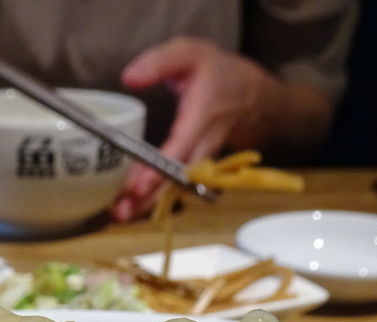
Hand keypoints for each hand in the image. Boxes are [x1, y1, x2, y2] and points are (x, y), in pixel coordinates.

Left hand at [114, 37, 279, 220]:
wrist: (255, 96)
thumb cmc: (219, 72)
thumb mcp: (191, 52)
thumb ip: (159, 61)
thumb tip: (128, 78)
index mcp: (202, 116)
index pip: (181, 147)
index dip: (160, 168)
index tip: (137, 185)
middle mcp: (205, 144)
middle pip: (178, 178)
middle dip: (150, 196)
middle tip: (120, 211)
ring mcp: (203, 160)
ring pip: (178, 187)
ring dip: (150, 202)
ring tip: (121, 213)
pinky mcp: (199, 169)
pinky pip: (178, 186)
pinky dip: (157, 196)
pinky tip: (133, 204)